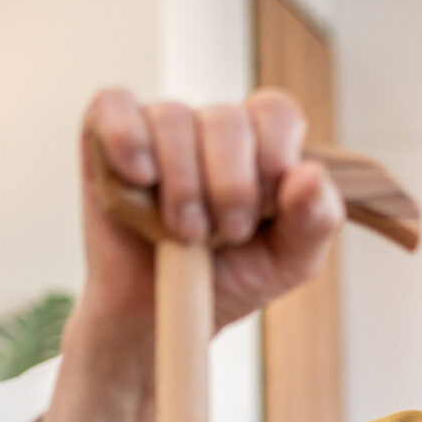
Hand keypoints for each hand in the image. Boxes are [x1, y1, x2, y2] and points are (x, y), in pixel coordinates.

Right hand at [76, 87, 342, 346]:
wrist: (163, 315)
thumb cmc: (232, 279)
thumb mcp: (289, 261)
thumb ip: (316, 220)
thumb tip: (311, 174)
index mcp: (262, 146)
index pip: (276, 112)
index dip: (275, 149)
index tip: (268, 202)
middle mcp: (211, 128)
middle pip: (227, 118)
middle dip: (231, 184)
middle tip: (226, 233)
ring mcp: (158, 127)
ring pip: (173, 118)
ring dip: (183, 184)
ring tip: (185, 233)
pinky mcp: (104, 134)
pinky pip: (114, 105)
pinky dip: (127, 138)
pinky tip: (140, 177)